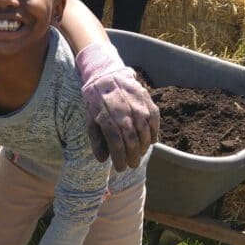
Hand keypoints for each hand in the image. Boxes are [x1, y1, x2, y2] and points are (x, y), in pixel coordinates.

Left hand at [74, 42, 158, 169]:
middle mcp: (124, 113)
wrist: (106, 76)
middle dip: (133, 156)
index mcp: (107, 119)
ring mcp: (137, 106)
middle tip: (132, 165)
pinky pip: (154, 120)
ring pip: (144, 132)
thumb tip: (102, 160)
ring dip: (143, 147)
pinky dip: (154, 133)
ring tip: (140, 154)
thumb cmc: (96, 102)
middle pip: (132, 141)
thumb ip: (96, 140)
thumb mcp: (90, 120)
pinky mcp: (146, 100)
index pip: (117, 145)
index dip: (120, 159)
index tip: (121, 168)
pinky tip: (151, 141)